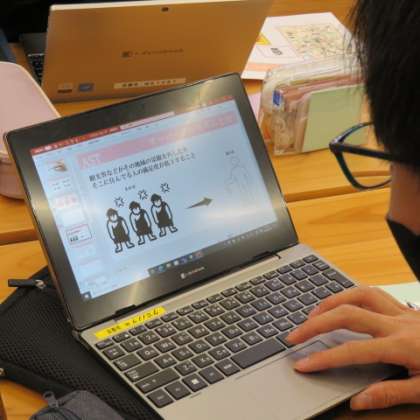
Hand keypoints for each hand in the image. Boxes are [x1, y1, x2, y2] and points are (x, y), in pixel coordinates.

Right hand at [287, 286, 419, 409]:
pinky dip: (350, 294)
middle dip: (315, 324)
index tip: (302, 364)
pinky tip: (341, 303)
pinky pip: (371, 292)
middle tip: (293, 335)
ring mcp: (400, 310)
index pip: (352, 351)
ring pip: (357, 294)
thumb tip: (357, 400)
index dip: (323, 358)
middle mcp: (396, 323)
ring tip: (311, 314)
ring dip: (330, 302)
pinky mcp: (403, 306)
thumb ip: (390, 393)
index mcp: (401, 346)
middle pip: (346, 314)